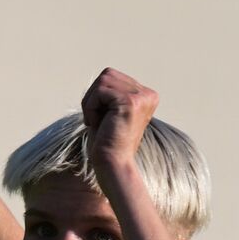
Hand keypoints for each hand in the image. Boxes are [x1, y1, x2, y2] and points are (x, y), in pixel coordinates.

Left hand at [81, 68, 158, 183]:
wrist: (112, 165)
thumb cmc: (106, 143)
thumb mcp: (109, 112)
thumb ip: (110, 93)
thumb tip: (103, 76)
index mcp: (146, 96)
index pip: (112, 77)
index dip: (98, 97)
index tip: (101, 119)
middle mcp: (148, 94)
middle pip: (107, 74)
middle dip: (93, 97)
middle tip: (95, 120)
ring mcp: (142, 97)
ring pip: (102, 80)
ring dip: (90, 102)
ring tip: (96, 122)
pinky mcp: (131, 102)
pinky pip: (99, 91)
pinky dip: (90, 107)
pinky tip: (96, 124)